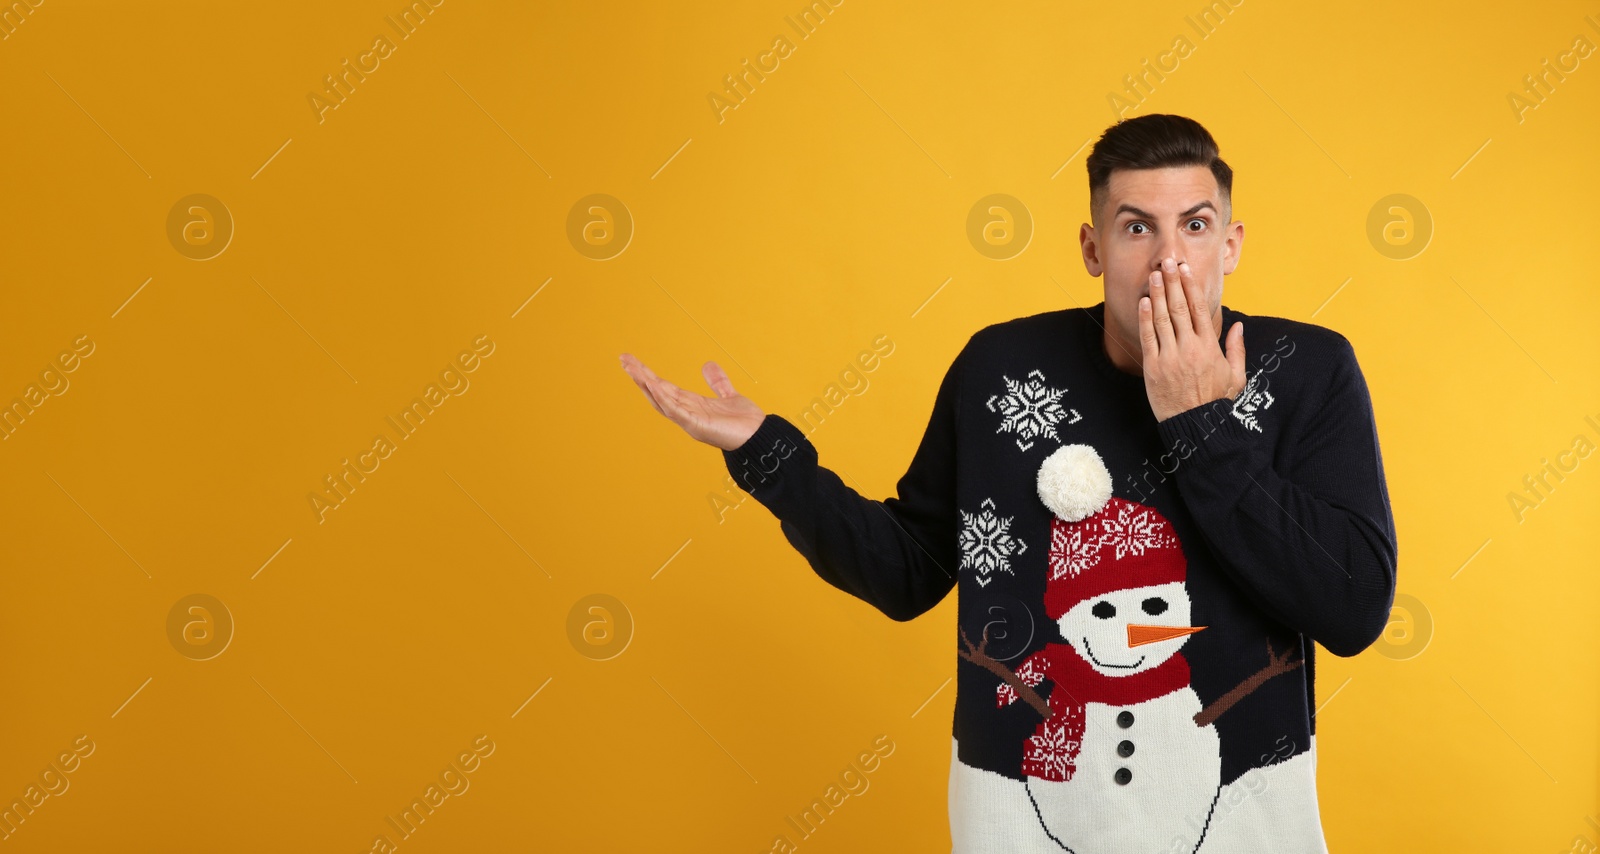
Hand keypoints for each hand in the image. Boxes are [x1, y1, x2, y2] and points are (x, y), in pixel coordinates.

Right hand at [619, 353, 766, 450]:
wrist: (760, 438)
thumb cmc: (744, 422)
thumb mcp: (728, 395)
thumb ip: (718, 382)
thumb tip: (707, 364)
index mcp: (691, 405)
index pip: (664, 388)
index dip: (648, 375)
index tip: (634, 362)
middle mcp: (686, 413)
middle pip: (657, 392)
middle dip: (640, 376)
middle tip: (624, 359)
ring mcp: (689, 421)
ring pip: (661, 400)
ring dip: (646, 384)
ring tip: (632, 369)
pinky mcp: (697, 426)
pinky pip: (676, 411)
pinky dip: (663, 399)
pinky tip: (653, 385)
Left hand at [1137, 256, 1245, 421]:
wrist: (1195, 426)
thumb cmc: (1215, 401)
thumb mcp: (1235, 376)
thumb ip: (1236, 349)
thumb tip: (1238, 326)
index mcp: (1209, 347)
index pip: (1199, 309)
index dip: (1191, 286)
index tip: (1186, 270)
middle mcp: (1190, 348)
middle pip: (1179, 307)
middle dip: (1173, 282)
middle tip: (1167, 262)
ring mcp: (1170, 357)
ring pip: (1162, 319)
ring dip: (1157, 294)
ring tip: (1154, 275)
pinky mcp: (1153, 367)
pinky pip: (1148, 338)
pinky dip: (1145, 318)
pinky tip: (1143, 302)